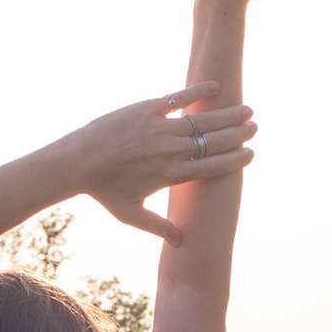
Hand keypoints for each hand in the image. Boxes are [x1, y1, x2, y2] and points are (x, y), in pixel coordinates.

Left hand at [71, 87, 256, 240]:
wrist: (77, 161)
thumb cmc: (103, 191)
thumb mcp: (131, 214)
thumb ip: (159, 228)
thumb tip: (180, 244)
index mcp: (171, 176)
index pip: (213, 167)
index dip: (235, 160)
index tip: (250, 154)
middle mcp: (170, 151)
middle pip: (214, 142)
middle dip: (239, 134)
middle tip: (255, 128)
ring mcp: (159, 128)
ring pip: (202, 120)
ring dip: (228, 114)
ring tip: (247, 109)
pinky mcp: (146, 108)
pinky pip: (178, 97)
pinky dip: (198, 90)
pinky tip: (216, 86)